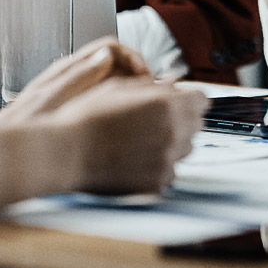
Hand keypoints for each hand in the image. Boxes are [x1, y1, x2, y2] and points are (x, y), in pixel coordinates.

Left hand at [1, 36, 153, 123]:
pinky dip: (125, 109)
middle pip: (120, 64)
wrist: (4, 152)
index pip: (113, 48)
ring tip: (145, 112)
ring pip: (117, 83)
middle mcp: (76, 77)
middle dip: (140, 78)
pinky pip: (111, 103)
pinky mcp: (82, 113)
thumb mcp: (51, 99)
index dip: (134, 59)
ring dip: (134, 94)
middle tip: (152, 98)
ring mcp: (79, 94)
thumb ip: (80, 75)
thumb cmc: (22, 127)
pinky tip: (130, 126)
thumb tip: (109, 55)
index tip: (146, 79)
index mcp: (70, 68)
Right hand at [55, 77, 205, 193]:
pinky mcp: (157, 181)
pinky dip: (160, 164)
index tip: (179, 101)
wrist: (65, 153)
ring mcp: (167, 160)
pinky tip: (136, 157)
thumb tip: (175, 86)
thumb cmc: (88, 117)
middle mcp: (173, 132)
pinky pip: (171, 170)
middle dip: (182, 118)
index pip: (202, 99)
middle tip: (155, 119)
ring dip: (173, 141)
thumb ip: (155, 87)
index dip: (189, 98)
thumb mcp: (122, 88)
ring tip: (141, 138)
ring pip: (186, 148)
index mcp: (168, 104)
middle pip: (196, 123)